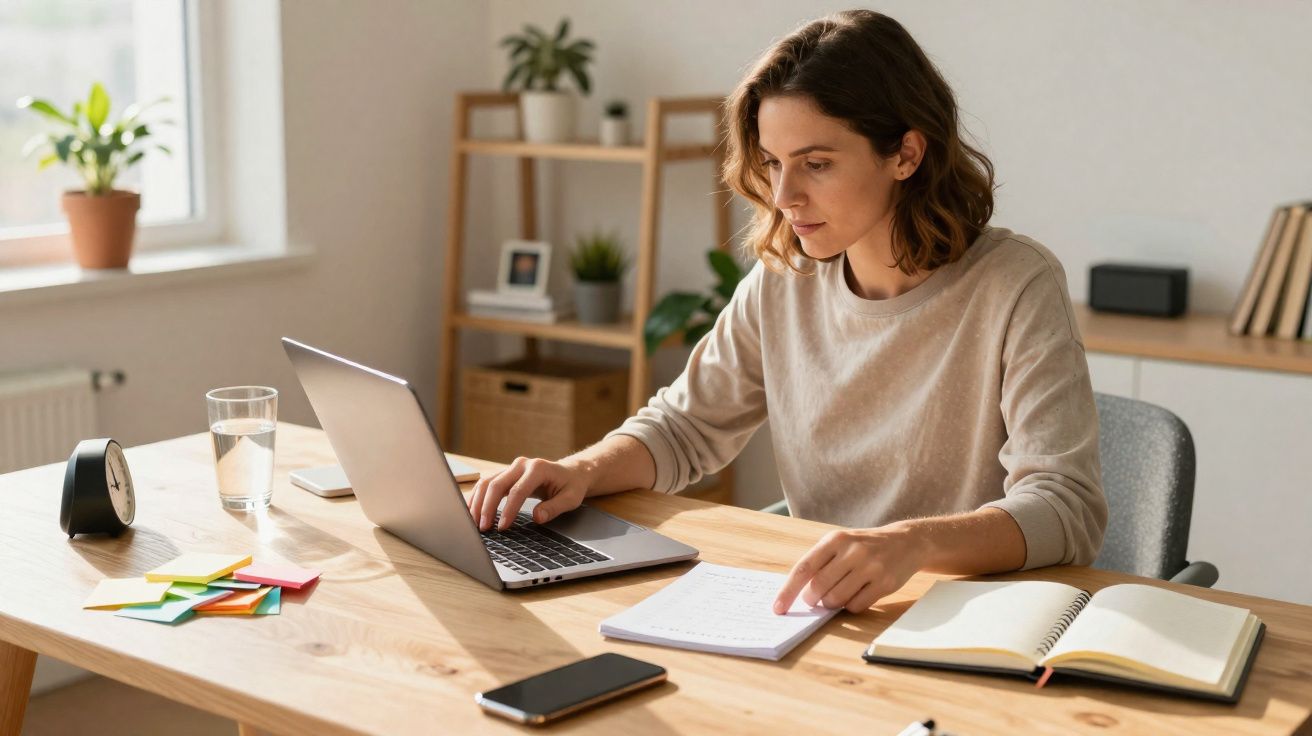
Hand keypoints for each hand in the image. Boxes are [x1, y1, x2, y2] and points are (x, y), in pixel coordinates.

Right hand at [466, 456, 591, 531]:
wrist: (570, 473)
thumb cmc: (571, 486)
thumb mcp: (571, 498)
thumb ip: (554, 508)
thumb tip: (537, 517)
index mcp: (538, 468)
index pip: (518, 491)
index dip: (508, 510)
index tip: (503, 527)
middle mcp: (521, 464)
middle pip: (496, 484)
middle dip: (487, 507)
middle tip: (483, 528)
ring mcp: (511, 467)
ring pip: (487, 482)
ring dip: (477, 502)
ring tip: (473, 523)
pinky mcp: (505, 474)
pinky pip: (486, 483)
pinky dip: (477, 497)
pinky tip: (471, 511)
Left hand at [773, 524, 927, 613]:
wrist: (906, 541)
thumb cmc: (864, 545)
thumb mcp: (841, 543)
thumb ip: (820, 563)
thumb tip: (798, 594)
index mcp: (835, 539)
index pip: (804, 568)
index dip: (788, 591)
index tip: (778, 608)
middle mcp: (852, 551)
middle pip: (818, 587)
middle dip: (812, 600)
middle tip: (816, 600)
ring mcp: (870, 567)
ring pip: (836, 599)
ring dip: (832, 604)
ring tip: (838, 594)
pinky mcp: (885, 583)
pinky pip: (856, 606)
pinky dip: (851, 607)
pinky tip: (857, 594)